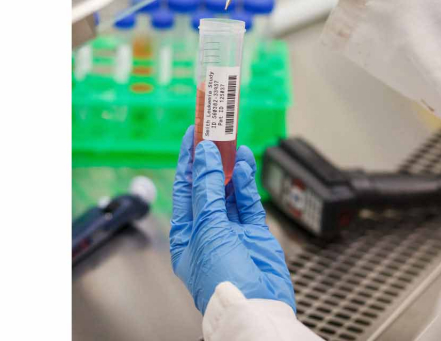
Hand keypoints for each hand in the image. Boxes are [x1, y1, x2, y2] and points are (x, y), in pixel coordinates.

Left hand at [170, 126, 295, 314]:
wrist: (255, 306)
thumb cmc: (222, 278)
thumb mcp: (207, 228)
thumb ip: (207, 190)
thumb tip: (205, 156)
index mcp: (186, 233)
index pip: (185, 187)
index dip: (188, 159)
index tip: (193, 133)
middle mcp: (208, 229)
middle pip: (208, 186)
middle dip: (211, 159)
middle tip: (216, 133)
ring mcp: (233, 230)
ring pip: (229, 190)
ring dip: (231, 167)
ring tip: (234, 144)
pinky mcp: (254, 231)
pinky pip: (248, 200)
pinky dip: (246, 181)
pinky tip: (245, 164)